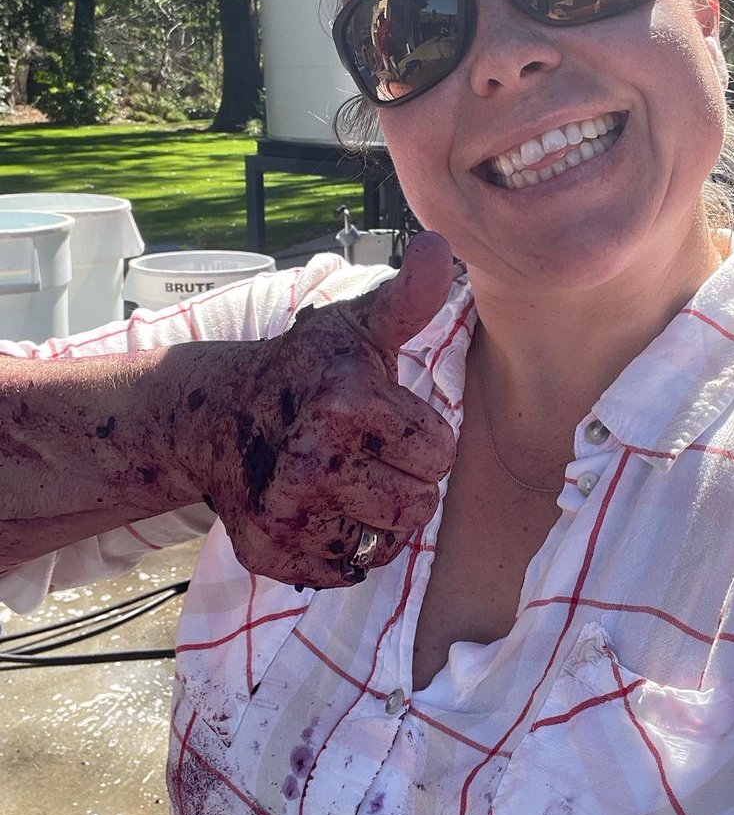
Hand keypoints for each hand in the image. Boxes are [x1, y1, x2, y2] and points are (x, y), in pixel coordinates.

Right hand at [190, 232, 456, 588]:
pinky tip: (316, 508)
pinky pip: (347, 569)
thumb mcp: (356, 326)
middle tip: (367, 453)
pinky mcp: (270, 554)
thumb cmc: (302, 369)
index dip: (421, 437)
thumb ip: (410, 297)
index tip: (385, 419)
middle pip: (420, 507)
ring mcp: (288, 514)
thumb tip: (444, 244)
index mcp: (348, 402)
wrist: (209, 416)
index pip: (441, 453)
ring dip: (376, 516)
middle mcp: (313, 463)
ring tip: (344, 479)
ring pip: (387, 543)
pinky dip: (341, 545)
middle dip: (405, 480)